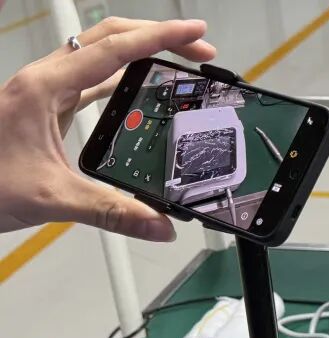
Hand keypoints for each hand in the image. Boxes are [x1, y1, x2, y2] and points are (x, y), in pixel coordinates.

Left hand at [0, 18, 215, 240]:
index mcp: (44, 87)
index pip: (115, 50)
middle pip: (109, 38)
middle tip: (198, 48)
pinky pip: (89, 81)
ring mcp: (42, 93)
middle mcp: (43, 81)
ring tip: (177, 61)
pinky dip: (122, 78)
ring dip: (141, 53)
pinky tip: (140, 89)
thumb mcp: (51, 198)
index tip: (195, 35)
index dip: (161, 39)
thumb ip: (112, 211)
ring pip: (99, 55)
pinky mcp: (43, 109)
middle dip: (158, 37)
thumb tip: (159, 224)